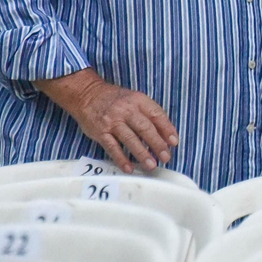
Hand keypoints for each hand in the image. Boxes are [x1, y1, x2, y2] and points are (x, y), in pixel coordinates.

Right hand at [37, 69, 176, 173]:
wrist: (86, 94)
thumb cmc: (115, 99)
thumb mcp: (134, 99)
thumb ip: (149, 114)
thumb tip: (166, 135)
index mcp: (138, 100)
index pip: (157, 115)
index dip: (167, 129)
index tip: (174, 142)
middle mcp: (126, 110)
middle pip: (145, 128)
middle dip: (157, 144)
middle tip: (166, 157)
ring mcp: (112, 121)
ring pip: (130, 139)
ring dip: (142, 153)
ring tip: (151, 165)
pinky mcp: (100, 132)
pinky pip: (112, 147)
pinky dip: (121, 159)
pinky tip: (129, 168)